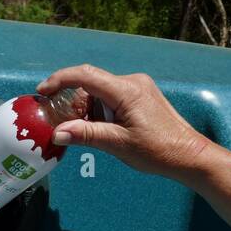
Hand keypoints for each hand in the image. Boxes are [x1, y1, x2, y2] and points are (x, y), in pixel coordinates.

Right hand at [36, 65, 213, 180]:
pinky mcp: (140, 96)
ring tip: (84, 134)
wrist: (188, 154)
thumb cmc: (157, 150)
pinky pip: (111, 98)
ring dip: (86, 111)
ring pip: (99, 92)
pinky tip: (99, 130)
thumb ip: (87, 135)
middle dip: (72, 104)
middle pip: (90, 85)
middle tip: (62, 126)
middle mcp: (131, 82)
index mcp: (126, 90)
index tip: (42, 92)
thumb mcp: (118, 144)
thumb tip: (57, 133)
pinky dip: (98, 112)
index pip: (85, 75)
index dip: (60, 80)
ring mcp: (137, 88)